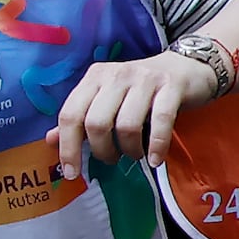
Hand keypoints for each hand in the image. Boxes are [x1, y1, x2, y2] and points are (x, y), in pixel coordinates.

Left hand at [53, 47, 210, 174]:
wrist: (187, 66)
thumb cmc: (142, 90)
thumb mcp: (108, 100)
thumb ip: (81, 119)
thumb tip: (51, 141)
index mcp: (95, 77)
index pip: (70, 114)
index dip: (68, 147)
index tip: (71, 172)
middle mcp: (116, 75)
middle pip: (96, 122)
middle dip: (102, 151)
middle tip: (112, 159)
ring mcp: (144, 79)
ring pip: (127, 125)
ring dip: (130, 150)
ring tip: (135, 155)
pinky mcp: (171, 86)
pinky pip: (160, 121)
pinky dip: (156, 146)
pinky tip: (154, 160)